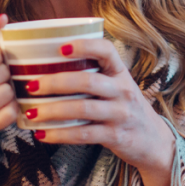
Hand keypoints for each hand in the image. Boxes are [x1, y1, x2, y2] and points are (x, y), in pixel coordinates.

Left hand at [25, 39, 175, 185]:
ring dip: (53, 110)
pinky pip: (84, 134)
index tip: (60, 48)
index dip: (84, 45)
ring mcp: (121, 114)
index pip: (106, 50)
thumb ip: (92, 75)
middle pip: (88, 81)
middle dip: (56, 82)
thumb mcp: (117, 86)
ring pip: (83, 108)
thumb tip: (46, 65)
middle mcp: (123, 90)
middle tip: (31, 85)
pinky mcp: (116, 136)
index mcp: (120, 72)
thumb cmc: (125, 107)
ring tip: (31, 112)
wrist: (153, 140)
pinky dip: (60, 134)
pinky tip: (42, 134)